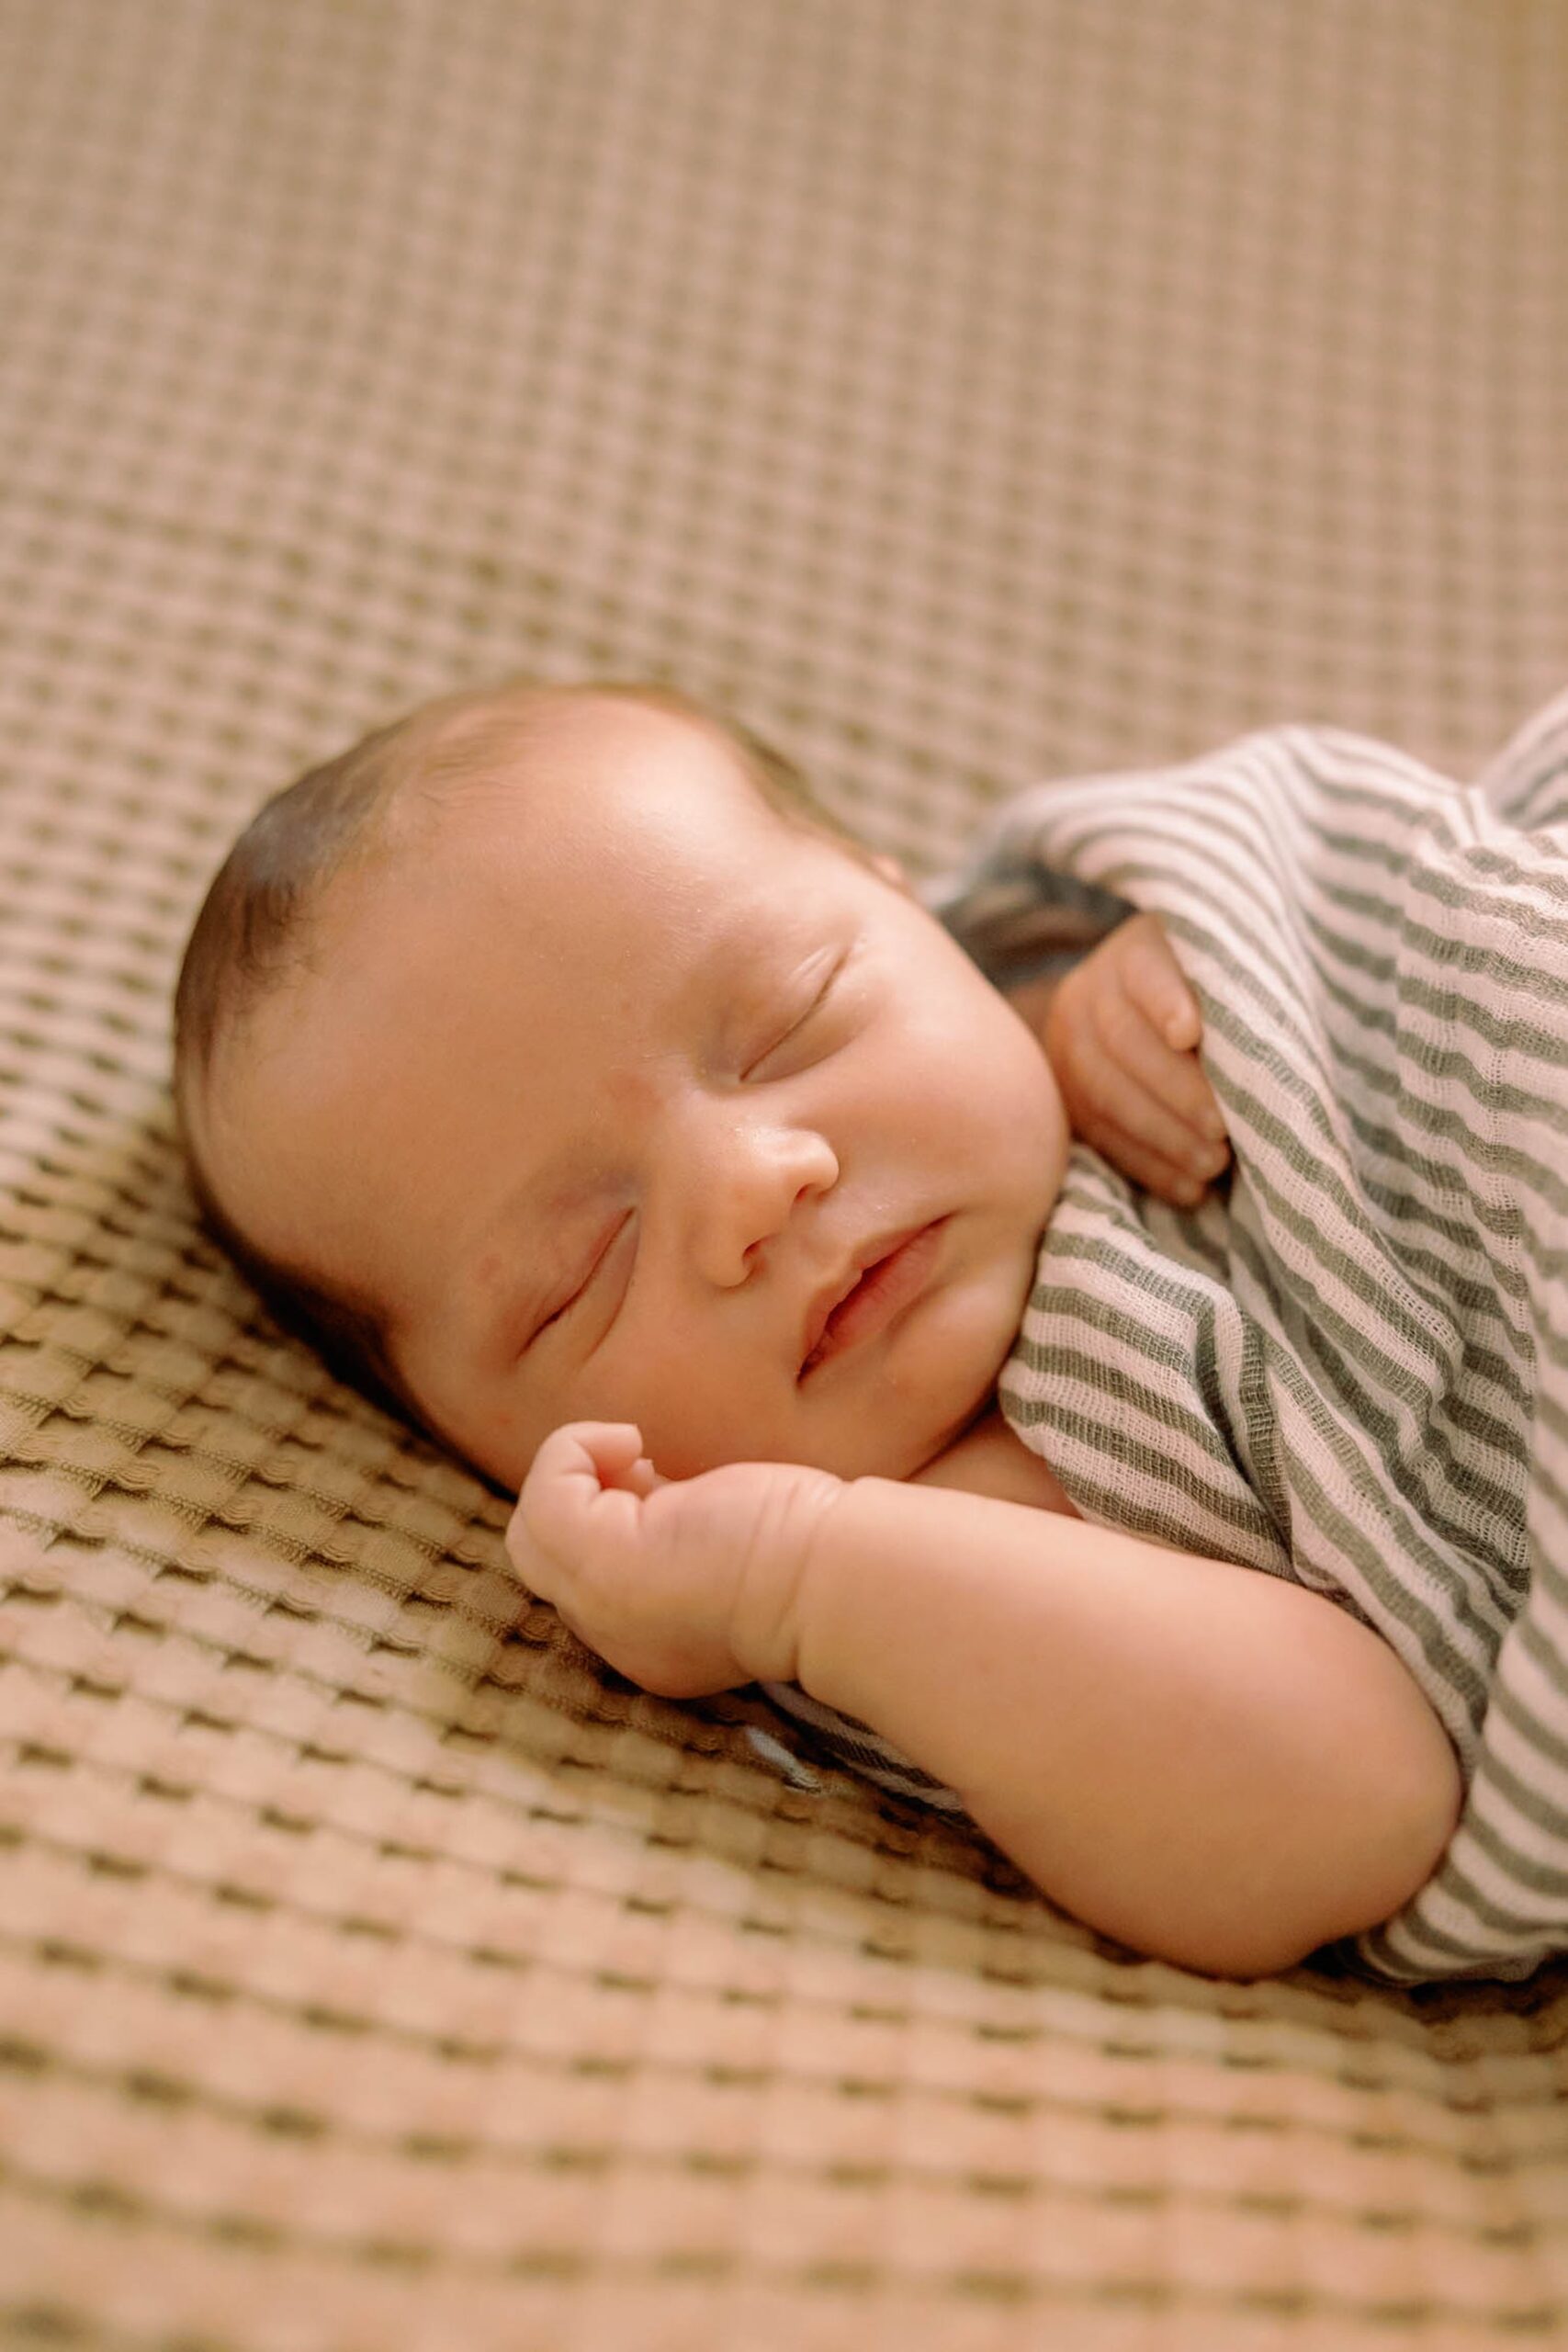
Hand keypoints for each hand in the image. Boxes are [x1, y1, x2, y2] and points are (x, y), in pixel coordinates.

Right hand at [505, 1422, 845, 1697]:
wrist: (840, 1582)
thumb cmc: (818, 1555)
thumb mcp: (729, 1548)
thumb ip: (681, 1534)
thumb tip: (650, 1487)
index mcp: (651, 1642)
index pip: (583, 1583)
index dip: (606, 1518)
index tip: (663, 1485)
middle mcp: (615, 1639)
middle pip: (544, 1564)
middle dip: (584, 1498)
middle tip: (649, 1469)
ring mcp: (600, 1608)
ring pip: (527, 1534)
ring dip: (572, 1475)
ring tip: (637, 1455)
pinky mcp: (599, 1563)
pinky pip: (542, 1497)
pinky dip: (574, 1450)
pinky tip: (632, 1442)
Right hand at [1032, 913, 1229, 1203]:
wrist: (1158, 1012)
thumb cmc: (1222, 994)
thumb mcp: (1232, 977)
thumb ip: (1239, 998)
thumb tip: (1265, 1055)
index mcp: (1137, 950)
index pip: (1145, 972)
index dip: (1164, 1001)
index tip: (1190, 1034)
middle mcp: (1089, 991)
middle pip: (1123, 1041)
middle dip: (1176, 1092)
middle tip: (1224, 1130)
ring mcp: (1068, 1043)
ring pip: (1103, 1093)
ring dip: (1163, 1137)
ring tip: (1214, 1165)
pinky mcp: (1066, 1095)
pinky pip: (1098, 1134)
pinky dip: (1146, 1165)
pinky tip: (1189, 1188)